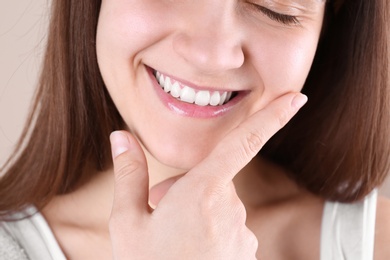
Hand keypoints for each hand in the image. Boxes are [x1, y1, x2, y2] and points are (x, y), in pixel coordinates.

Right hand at [109, 93, 306, 258]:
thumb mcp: (126, 222)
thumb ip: (129, 174)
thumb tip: (121, 137)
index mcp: (202, 192)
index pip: (244, 143)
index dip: (272, 116)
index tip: (296, 97)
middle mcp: (230, 208)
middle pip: (210, 178)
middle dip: (184, 187)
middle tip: (157, 213)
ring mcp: (241, 232)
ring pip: (218, 202)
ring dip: (195, 208)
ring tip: (171, 237)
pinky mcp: (245, 248)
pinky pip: (227, 224)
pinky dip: (208, 227)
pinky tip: (189, 248)